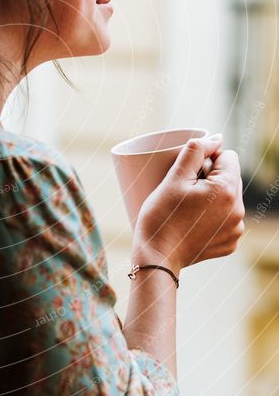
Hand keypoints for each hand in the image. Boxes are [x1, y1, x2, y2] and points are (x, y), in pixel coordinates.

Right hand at [133, 135, 245, 272]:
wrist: (156, 257)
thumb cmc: (160, 216)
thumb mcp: (173, 177)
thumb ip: (196, 151)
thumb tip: (216, 138)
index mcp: (226, 190)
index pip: (228, 157)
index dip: (207, 159)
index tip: (188, 173)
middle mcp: (238, 210)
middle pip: (229, 178)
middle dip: (211, 177)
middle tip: (184, 190)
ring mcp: (236, 229)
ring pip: (228, 198)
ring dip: (213, 196)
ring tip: (188, 207)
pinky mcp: (231, 243)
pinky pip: (227, 218)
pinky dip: (214, 216)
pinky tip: (194, 221)